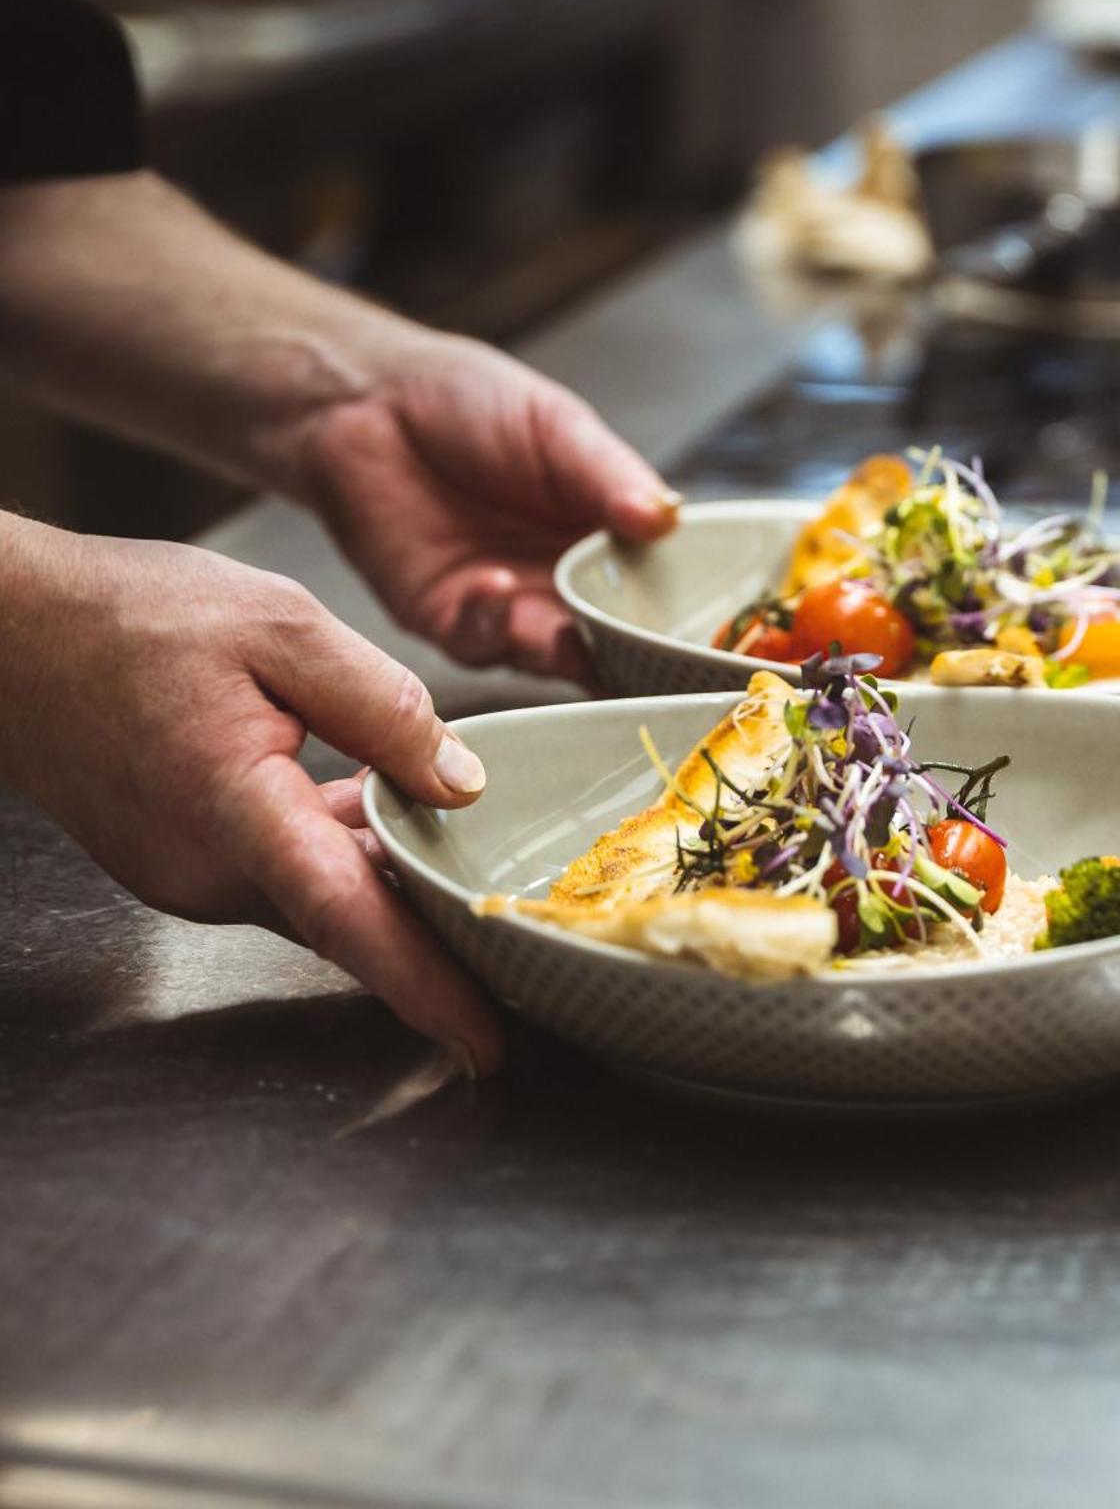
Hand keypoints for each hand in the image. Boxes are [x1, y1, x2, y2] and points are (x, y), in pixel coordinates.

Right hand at [0, 521, 504, 1073]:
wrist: (12, 635)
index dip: (424, 986)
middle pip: (352, 917)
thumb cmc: (129, 619)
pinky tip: (390, 816)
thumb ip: (381, 704)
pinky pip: (289, 871)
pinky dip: (344, 854)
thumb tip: (459, 781)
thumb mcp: (281, 624)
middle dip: (436, 938)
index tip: (485, 1041)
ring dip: (392, 883)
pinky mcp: (187, 862)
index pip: (349, 916)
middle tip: (528, 946)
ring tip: (480, 872)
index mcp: (237, 812)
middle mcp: (211, 871)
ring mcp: (194, 876)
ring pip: (323, 894)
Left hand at [289, 335, 677, 679]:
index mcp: (606, 533)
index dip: (683, 613)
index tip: (709, 629)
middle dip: (634, 650)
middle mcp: (564, 581)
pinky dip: (495, 622)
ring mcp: (511, 608)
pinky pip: (485, 642)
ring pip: (557, 655)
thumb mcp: (557, 426)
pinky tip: (496, 584)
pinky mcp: (452, 622)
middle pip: (617, 637)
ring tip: (574, 625)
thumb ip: (610, 475)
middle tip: (648, 651)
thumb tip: (666, 517)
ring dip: (569, 646)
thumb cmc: (468, 402)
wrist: (367, 403)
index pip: (659, 587)